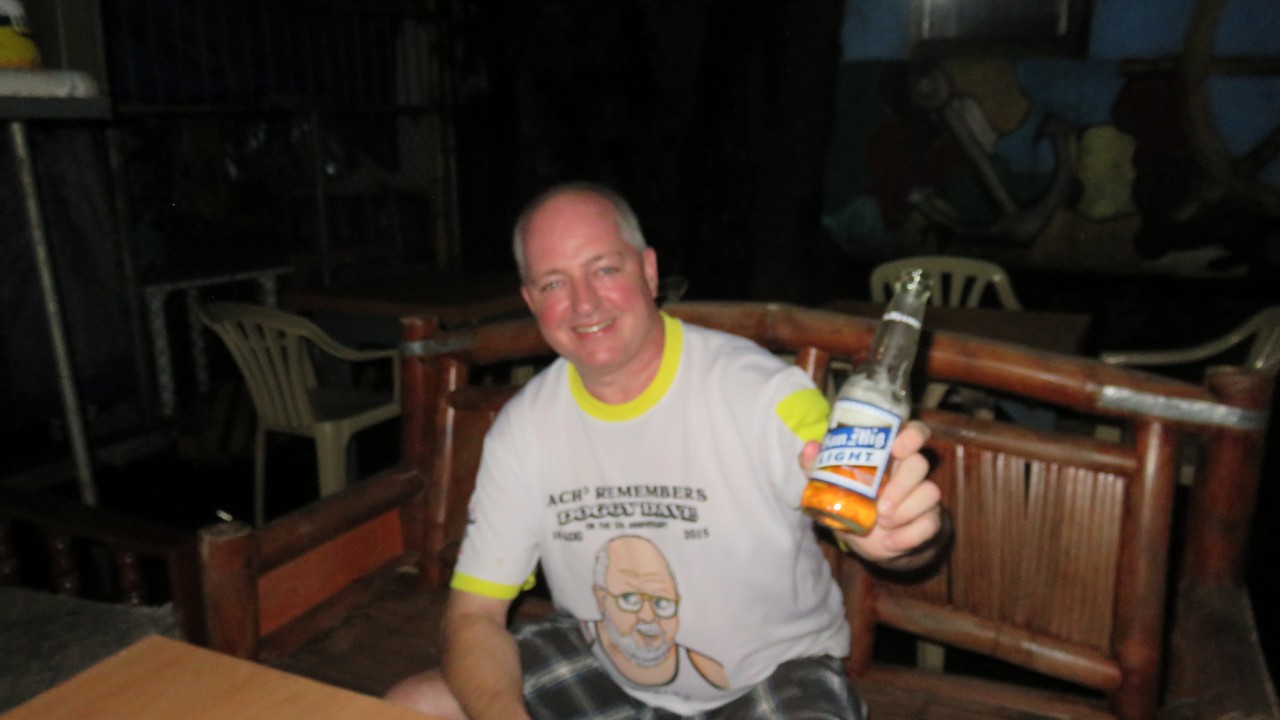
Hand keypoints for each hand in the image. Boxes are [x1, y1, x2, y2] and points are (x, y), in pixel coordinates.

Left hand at [800, 420, 943, 566]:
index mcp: (890, 455)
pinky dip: (909, 536)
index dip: (912, 436)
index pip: (914, 432)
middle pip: (920, 464)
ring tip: (882, 524)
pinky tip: (889, 542)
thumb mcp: (832, 485)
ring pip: (930, 493)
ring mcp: (923, 495)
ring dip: (905, 512)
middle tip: (880, 507)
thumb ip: (818, 466)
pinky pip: (930, 524)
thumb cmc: (854, 502)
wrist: (869, 541)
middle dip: (901, 485)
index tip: (897, 448)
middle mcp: (911, 471)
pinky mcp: (930, 520)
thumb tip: (810, 447)